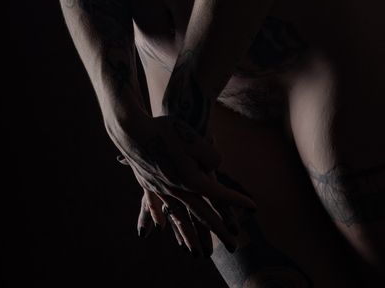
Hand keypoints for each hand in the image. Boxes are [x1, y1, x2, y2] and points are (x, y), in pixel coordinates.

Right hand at [107, 107, 255, 254]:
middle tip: (234, 246)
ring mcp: (161, 190)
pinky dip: (159, 218)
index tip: (253, 207)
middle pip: (201, 215)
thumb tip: (213, 167)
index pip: (219, 194)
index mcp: (191, 181)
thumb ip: (211, 157)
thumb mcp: (196, 140)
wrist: (131, 131)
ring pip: (179, 217)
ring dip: (189, 236)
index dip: (236, 201)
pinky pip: (157, 208)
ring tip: (197, 253)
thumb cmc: (166, 131)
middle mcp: (177, 191)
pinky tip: (159, 227)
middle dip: (218, 230)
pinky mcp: (149, 184)